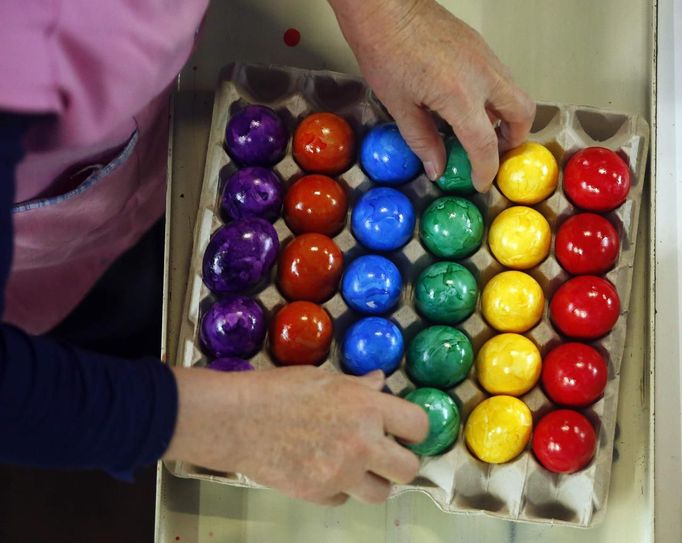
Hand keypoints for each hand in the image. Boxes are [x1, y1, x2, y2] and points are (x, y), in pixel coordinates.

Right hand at [164, 366, 428, 504]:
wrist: (237, 419)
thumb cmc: (277, 391)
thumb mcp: (324, 379)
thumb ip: (359, 387)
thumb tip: (380, 383)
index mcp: (366, 408)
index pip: (418, 426)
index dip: (415, 429)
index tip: (408, 431)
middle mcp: (362, 444)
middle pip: (408, 468)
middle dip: (401, 461)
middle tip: (387, 453)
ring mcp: (341, 473)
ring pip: (380, 493)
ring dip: (373, 481)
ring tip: (355, 465)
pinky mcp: (319, 494)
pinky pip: (343, 499)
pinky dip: (338, 488)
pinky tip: (321, 468)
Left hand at [329, 0, 535, 190]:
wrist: (386, 8)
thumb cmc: (385, 48)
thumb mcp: (399, 105)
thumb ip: (422, 141)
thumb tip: (436, 167)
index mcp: (459, 95)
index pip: (485, 144)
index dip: (485, 169)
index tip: (480, 181)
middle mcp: (482, 75)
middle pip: (522, 113)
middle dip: (514, 139)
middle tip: (494, 154)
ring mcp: (485, 57)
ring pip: (515, 92)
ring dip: (506, 117)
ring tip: (481, 132)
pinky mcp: (480, 47)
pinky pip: (501, 78)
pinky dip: (496, 98)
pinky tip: (470, 106)